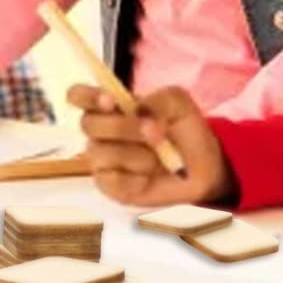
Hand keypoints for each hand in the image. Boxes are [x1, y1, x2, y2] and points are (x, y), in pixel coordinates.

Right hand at [70, 83, 233, 205]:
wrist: (204, 167)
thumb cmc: (184, 129)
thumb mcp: (178, 104)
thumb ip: (157, 99)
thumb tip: (138, 110)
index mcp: (109, 106)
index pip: (78, 96)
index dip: (86, 96)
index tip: (110, 101)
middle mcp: (100, 132)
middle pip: (88, 124)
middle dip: (123, 127)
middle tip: (154, 131)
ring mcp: (102, 160)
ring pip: (102, 153)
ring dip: (137, 154)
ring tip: (160, 158)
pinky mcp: (110, 186)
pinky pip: (112, 180)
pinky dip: (136, 178)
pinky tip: (150, 177)